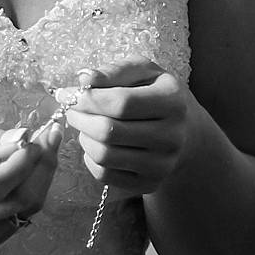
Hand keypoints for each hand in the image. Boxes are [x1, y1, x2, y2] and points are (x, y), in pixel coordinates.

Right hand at [0, 121, 55, 249]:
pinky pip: (21, 218)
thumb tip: (21, 137)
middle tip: (50, 137)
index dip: (20, 164)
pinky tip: (30, 170)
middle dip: (41, 167)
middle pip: (15, 202)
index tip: (34, 138)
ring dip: (42, 178)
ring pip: (25, 211)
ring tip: (43, 149)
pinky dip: (33, 191)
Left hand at [61, 65, 196, 195]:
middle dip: (80, 119)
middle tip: (71, 110)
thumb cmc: (156, 95)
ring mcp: (162, 164)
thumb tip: (84, 79)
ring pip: (104, 156)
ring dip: (84, 138)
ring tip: (84, 125)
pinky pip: (105, 175)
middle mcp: (172, 136)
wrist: (186, 133)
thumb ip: (115, 71)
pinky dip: (90, 159)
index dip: (88, 99)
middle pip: (109, 131)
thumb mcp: (144, 72)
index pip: (121, 102)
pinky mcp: (150, 183)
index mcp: (172, 101)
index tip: (67, 94)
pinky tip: (94, 144)